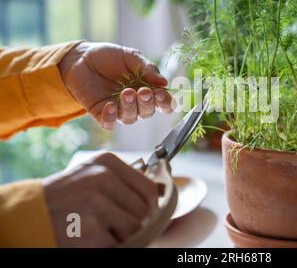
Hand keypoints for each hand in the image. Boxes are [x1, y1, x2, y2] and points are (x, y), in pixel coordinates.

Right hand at [43, 153, 158, 246]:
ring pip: (135, 226)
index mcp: (106, 162)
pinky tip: (91, 237)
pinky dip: (109, 244)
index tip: (145, 214)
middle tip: (117, 225)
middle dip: (136, 222)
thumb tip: (158, 194)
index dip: (151, 205)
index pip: (148, 186)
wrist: (28, 215)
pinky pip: (118, 243)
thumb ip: (122, 181)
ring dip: (123, 234)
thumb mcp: (92, 175)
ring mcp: (95, 203)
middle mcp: (102, 178)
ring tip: (101, 229)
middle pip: (144, 208)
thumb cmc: (65, 197)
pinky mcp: (89, 229)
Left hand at [59, 42, 173, 129]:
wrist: (81, 57)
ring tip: (126, 93)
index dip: (165, 102)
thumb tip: (164, 82)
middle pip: (147, 112)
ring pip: (130, 118)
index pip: (162, 103)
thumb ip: (147, 68)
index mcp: (147, 89)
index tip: (161, 94)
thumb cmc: (108, 57)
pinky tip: (110, 106)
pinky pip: (109, 123)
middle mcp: (135, 102)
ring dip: (130, 107)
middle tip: (143, 92)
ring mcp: (118, 109)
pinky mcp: (101, 113)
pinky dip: (111, 117)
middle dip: (148, 104)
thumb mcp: (130, 57)